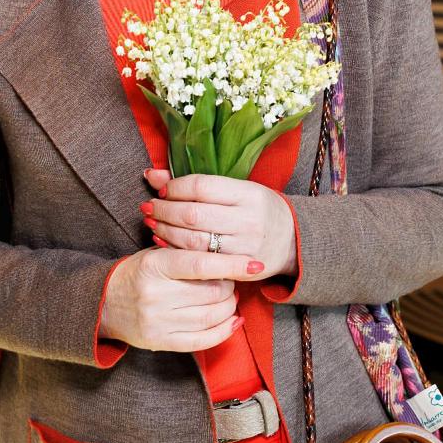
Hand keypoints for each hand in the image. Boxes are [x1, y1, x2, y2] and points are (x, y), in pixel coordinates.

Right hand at [99, 247, 244, 351]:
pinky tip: (233, 321)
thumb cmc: (137, 273)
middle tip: (232, 281)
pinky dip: (224, 331)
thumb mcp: (156, 254)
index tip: (255, 265)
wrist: (104, 302)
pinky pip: (201, 341)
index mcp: (154, 266)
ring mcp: (157, 321)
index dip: (232, 264)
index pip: (201, 265)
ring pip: (210, 317)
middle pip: (210, 293)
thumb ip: (188, 254)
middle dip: (230, 286)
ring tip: (230, 299)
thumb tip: (230, 258)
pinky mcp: (160, 342)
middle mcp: (154, 295)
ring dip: (229, 308)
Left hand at [140, 168, 297, 281]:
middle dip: (163, 210)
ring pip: (193, 241)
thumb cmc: (257, 208)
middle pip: (193, 215)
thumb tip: (151, 174)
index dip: (175, 187)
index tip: (162, 189)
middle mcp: (249, 219)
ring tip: (152, 223)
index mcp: (249, 193)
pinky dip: (176, 251)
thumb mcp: (235, 189)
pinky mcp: (240, 268)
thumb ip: (196, 184)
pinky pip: (200, 261)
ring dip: (165, 230)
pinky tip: (163, 242)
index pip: (201, 186)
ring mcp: (245, 247)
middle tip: (148, 207)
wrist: (293, 240)